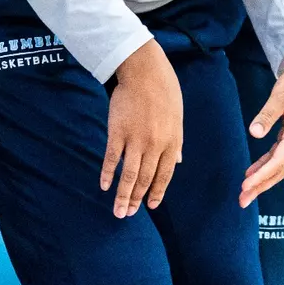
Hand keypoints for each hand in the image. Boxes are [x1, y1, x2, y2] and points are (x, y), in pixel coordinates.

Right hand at [101, 40, 183, 217]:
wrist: (145, 70)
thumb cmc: (164, 91)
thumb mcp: (178, 117)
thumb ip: (177, 142)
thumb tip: (179, 161)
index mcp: (172, 141)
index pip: (165, 175)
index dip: (157, 192)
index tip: (150, 205)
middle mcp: (155, 145)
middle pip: (145, 179)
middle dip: (137, 199)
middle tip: (128, 214)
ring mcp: (136, 139)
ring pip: (129, 175)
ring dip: (123, 195)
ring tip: (118, 211)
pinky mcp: (117, 132)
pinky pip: (112, 158)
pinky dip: (108, 174)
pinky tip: (105, 185)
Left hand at [240, 42, 283, 206]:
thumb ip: (268, 113)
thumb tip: (253, 133)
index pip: (279, 161)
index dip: (262, 175)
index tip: (244, 185)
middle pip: (280, 170)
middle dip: (261, 186)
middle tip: (242, 201)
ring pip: (280, 166)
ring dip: (263, 180)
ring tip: (245, 193)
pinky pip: (280, 157)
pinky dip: (266, 167)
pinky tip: (253, 172)